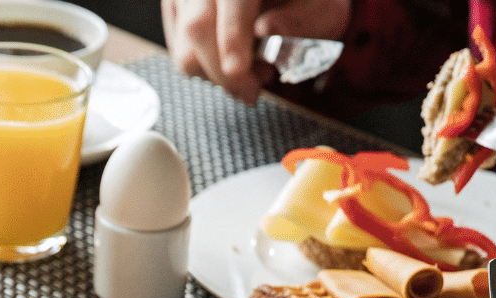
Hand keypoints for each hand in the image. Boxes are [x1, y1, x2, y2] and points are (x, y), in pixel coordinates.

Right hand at [161, 0, 348, 104]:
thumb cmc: (303, 1)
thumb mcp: (319, 6)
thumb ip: (300, 18)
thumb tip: (266, 31)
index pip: (233, 1)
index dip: (232, 37)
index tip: (237, 70)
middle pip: (198, 26)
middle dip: (223, 71)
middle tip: (250, 91)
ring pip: (184, 44)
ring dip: (214, 73)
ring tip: (249, 71)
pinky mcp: (176, 9)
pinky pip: (178, 49)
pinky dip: (204, 67)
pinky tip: (230, 61)